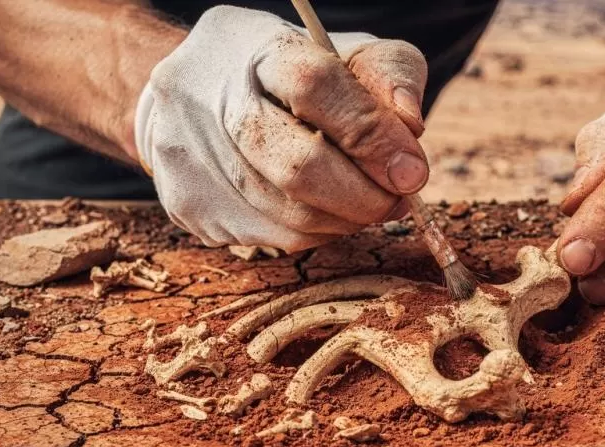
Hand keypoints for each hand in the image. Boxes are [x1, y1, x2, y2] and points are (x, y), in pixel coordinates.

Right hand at [134, 6, 428, 250]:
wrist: (195, 94)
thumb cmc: (290, 75)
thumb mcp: (345, 53)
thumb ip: (388, 75)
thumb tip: (410, 126)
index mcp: (254, 49)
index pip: (315, 87)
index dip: (373, 135)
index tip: (413, 170)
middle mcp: (209, 100)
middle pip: (299, 167)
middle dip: (365, 196)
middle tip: (398, 199)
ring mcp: (192, 157)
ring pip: (291, 217)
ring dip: (347, 220)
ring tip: (367, 202)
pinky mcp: (191, 205)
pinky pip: (275, 239)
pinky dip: (318, 232)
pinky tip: (326, 210)